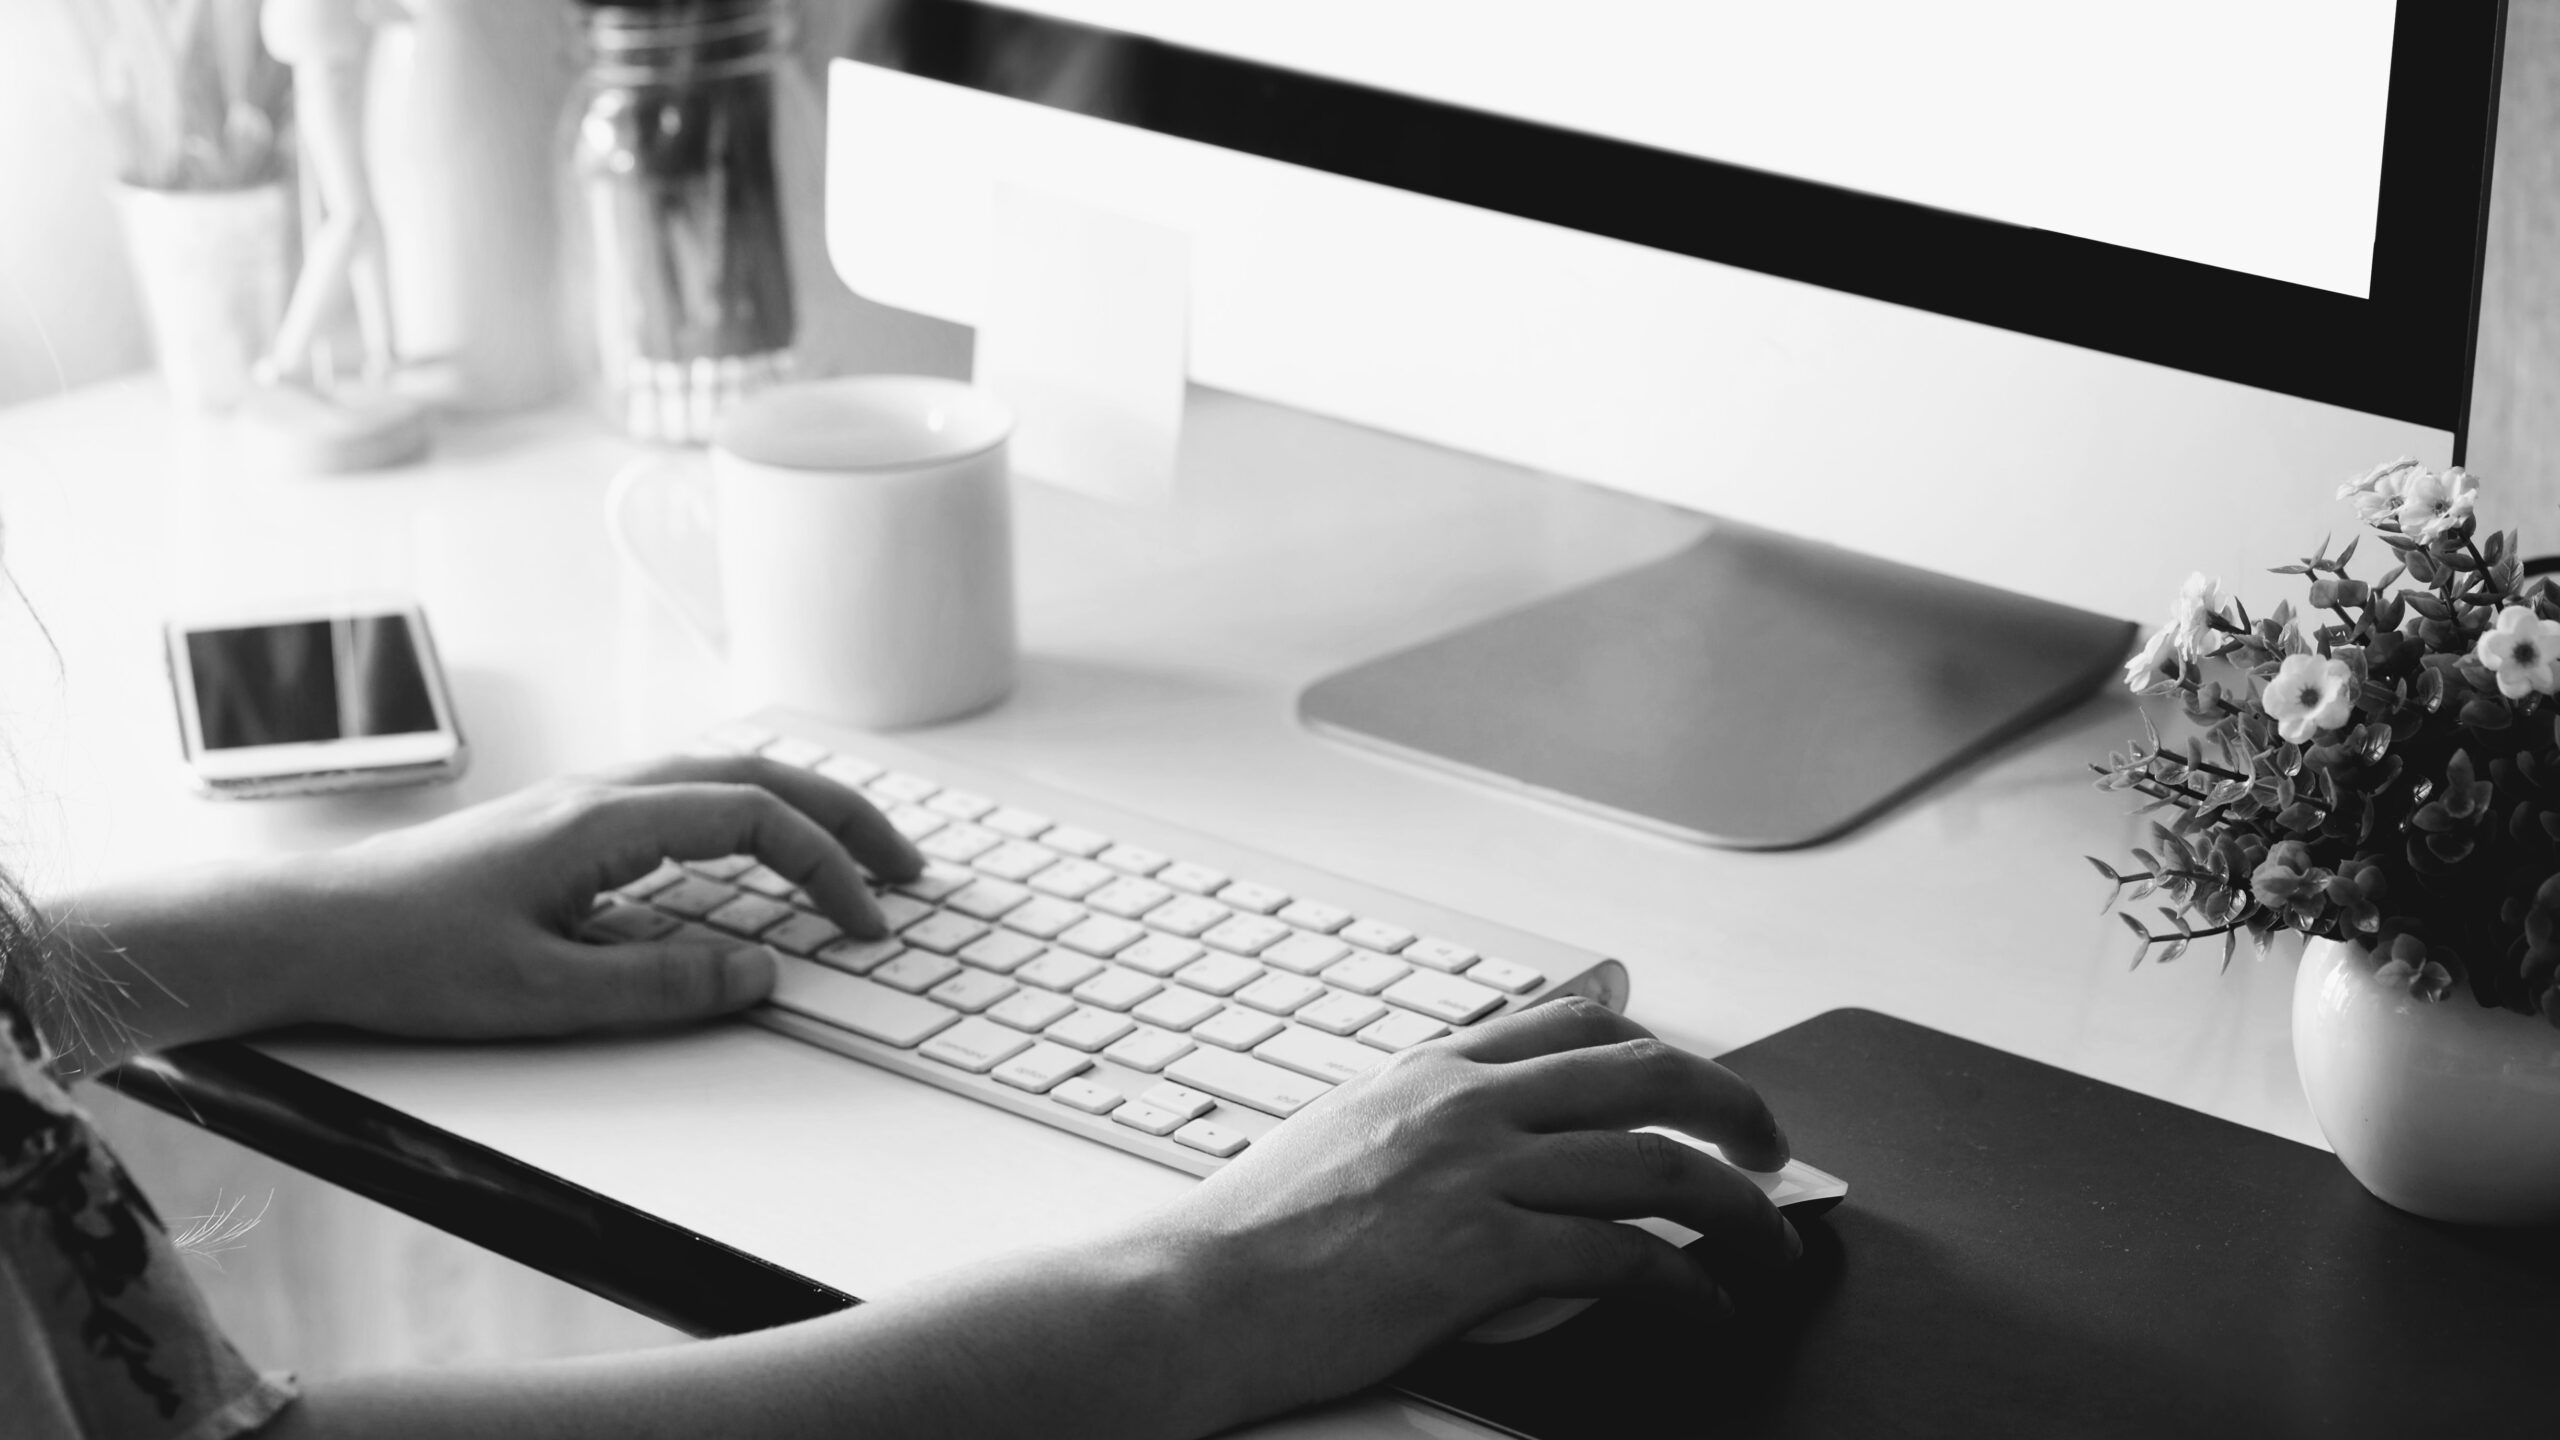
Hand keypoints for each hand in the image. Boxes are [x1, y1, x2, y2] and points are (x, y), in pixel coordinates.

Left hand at [287, 752, 924, 1038]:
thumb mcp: (541, 994)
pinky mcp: (567, 827)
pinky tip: (756, 858)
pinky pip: (687, 799)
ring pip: (723, 776)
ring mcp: (584, 804)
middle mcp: (602, 794)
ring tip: (851, 857)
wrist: (303, 930)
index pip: (756, 817)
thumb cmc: (404, 958)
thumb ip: (663, 982)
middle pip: (758, 775)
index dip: (827, 867)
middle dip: (843, 817)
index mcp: (605, 821)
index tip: (865, 925)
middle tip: (906, 870)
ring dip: (800, 810)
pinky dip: (751, 816)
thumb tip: (764, 970)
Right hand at [1150, 998, 1799, 1425]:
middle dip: (1732, 1106)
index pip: (1576, 1026)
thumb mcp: (1339, 1135)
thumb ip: (1419, 1119)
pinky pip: (1624, 1259)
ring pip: (1657, 1165)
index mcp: (1431, 1070)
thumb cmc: (1249, 1235)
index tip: (1698, 1087)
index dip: (1660, 1051)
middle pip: (1645, 1074)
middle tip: (1771, 1148)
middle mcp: (1465, 1103)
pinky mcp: (1481, 1253)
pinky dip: (1687, 1285)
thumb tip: (1482, 1133)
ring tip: (1770, 1244)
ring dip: (1738, 1209)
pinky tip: (1704, 1306)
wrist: (1193, 1294)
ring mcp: (1477, 1173)